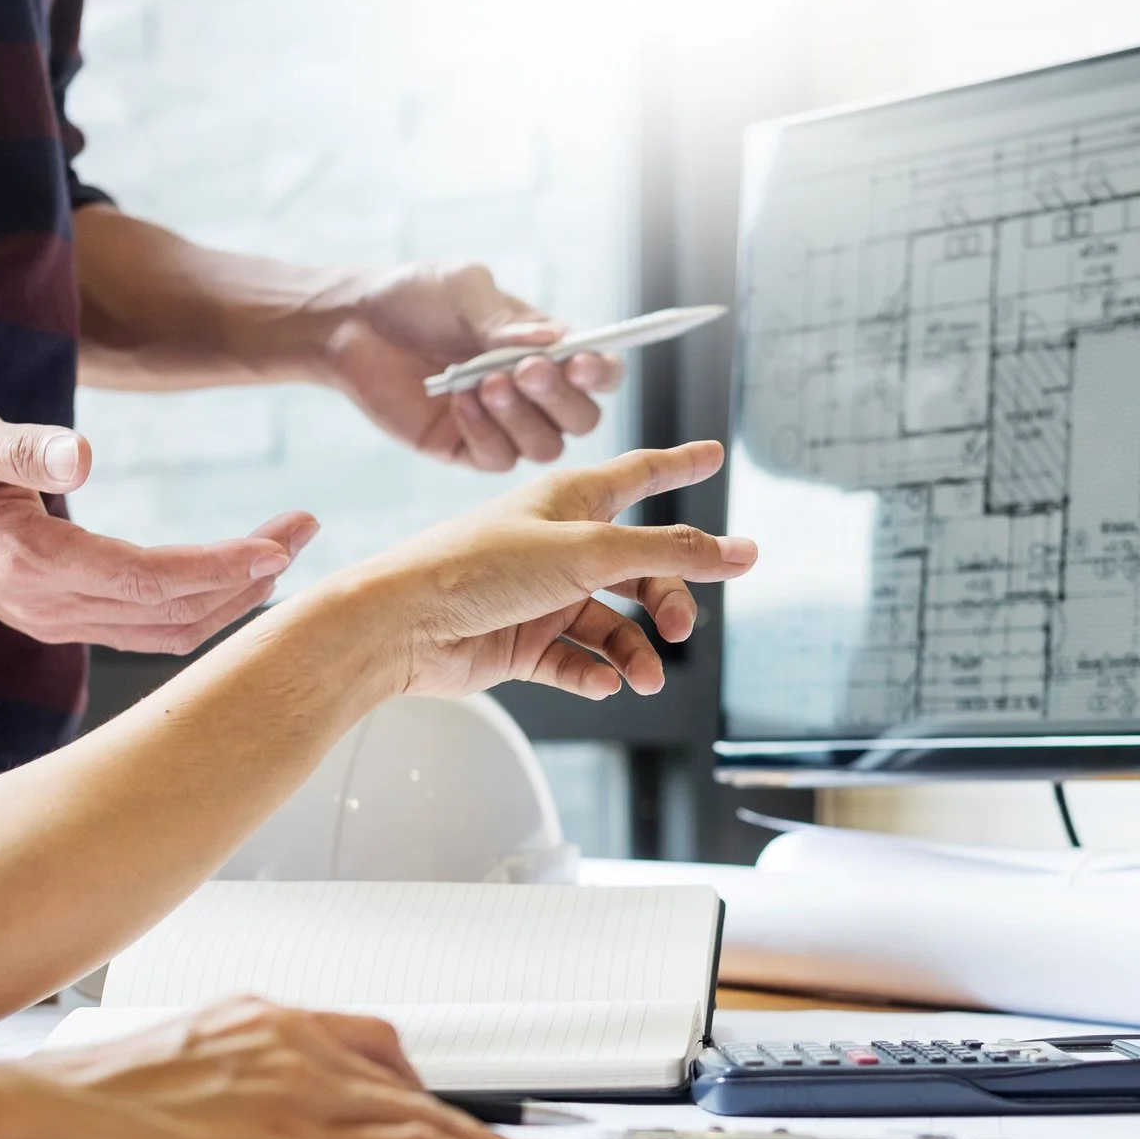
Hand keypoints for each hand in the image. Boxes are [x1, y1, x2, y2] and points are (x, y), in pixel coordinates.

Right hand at [0, 397, 318, 651]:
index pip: (153, 581)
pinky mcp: (61, 619)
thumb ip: (19, 445)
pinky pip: (147, 629)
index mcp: (36, 567)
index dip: (221, 567)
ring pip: (167, 630)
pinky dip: (200, 607)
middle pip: (174, 612)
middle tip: (305, 526)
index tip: (278, 543)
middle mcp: (50, 609)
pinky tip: (235, 577)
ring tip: (284, 549)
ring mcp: (56, 622)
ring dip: (233, 596)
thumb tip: (80, 452)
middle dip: (248, 576)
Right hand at [11, 997, 573, 1138]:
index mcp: (244, 1021)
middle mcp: (285, 1040)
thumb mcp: (141, 1090)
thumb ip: (189, 1100)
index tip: (431, 1106)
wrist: (15, 1122)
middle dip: (454, 1115)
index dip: (403, 1084)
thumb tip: (191, 1135)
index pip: (356, 1043)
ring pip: (427, 1116)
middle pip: (403, 1078)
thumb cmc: (51, 1118)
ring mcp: (300, 1091)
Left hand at [318, 264, 622, 472]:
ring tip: (484, 381)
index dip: (601, 374)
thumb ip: (504, 320)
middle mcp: (534, 394)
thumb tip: (551, 342)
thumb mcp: (465, 290)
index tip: (582, 361)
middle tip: (525, 370)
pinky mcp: (466, 449)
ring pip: (546, 447)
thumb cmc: (418, 297)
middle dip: (560, 398)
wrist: (354, 323)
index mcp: (548, 350)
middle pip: (582, 419)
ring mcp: (503, 426)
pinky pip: (498, 460)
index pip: (599, 373)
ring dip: (521, 417)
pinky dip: (484, 431)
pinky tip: (458, 399)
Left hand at [319, 441, 751, 700]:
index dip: (678, 465)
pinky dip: (594, 674)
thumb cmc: (475, 567)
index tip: (712, 455)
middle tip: (679, 627)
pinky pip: (576, 661)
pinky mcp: (522, 643)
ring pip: (612, 625)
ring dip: (634, 652)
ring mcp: (541, 597)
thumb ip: (668, 553)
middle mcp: (558, 546)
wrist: (401, 626)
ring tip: (643, 676)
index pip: (639, 475)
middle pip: (639, 568)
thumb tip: (739, 551)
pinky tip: (603, 683)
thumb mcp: (586, 552)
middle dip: (666, 598)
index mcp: (569, 502)